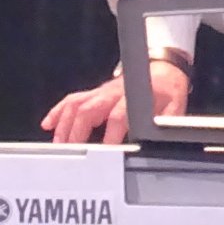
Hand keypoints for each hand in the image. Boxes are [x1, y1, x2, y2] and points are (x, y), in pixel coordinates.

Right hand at [40, 59, 189, 144]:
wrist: (164, 72)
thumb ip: (163, 127)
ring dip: (64, 125)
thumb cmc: (168, 93)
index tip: (106, 151)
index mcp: (135, 97)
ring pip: (75, 104)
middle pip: (88, 110)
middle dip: (77, 131)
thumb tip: (156, 144)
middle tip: (73, 152)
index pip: (118, 117)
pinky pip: (72, 100)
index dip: (110, 135)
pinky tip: (49, 125)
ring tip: (59, 144)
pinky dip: (58, 112)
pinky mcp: (94, 92)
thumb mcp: (174, 111)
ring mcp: (101, 91)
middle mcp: (113, 93)